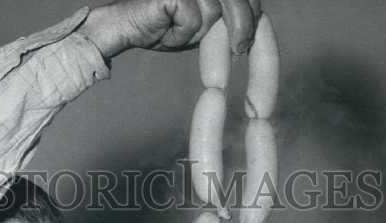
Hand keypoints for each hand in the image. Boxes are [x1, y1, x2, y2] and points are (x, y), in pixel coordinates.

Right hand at [80, 0, 260, 59]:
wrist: (128, 24)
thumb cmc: (166, 24)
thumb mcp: (205, 22)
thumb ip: (228, 18)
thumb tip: (257, 27)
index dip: (253, 14)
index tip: (250, 41)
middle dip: (244, 25)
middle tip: (240, 50)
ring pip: (217, 10)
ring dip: (203, 30)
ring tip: (182, 31)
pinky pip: (195, 18)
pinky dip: (185, 31)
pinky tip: (168, 27)